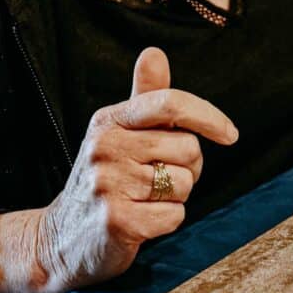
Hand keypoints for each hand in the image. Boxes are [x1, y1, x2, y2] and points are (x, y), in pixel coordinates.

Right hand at [0, 47, 237, 292]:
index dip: (209, 116)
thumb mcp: (120, 132)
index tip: (231, 135)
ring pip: (184, 183)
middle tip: (158, 176)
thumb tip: (154, 51)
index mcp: (110, 119)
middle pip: (188, 148)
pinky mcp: (116, 221)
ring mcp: (107, 184)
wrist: (61, 240)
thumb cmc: (106, 176)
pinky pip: (175, 214)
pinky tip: (142, 220)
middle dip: (188, 166)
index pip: (171, 103)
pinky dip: (168, 220)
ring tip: (145, 198)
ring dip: (176, 195)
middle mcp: (104, 146)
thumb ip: (145, 95)